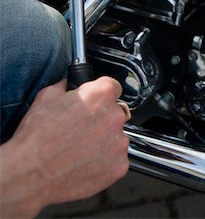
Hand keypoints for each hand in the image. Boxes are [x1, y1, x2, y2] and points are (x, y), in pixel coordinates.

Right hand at [1, 77, 128, 217]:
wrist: (31, 174)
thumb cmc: (37, 137)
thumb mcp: (47, 96)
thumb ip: (66, 86)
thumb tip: (68, 84)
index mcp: (101, 95)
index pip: (112, 86)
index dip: (100, 93)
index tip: (93, 100)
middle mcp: (115, 117)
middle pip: (115, 112)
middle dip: (101, 117)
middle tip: (81, 128)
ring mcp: (119, 143)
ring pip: (116, 137)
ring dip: (104, 140)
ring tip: (80, 148)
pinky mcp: (119, 166)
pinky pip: (116, 159)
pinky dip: (105, 161)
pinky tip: (85, 162)